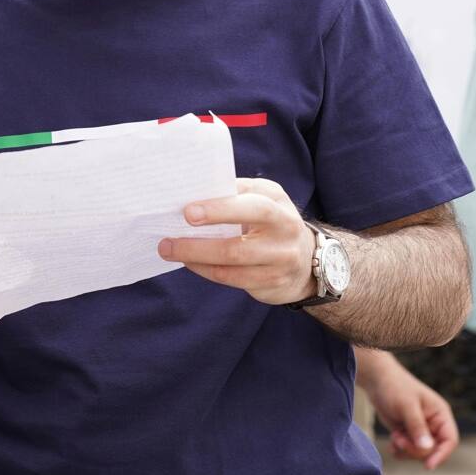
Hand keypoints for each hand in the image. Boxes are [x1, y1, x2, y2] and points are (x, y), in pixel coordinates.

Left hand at [157, 177, 317, 305]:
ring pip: (231, 266)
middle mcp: (284, 235)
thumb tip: (192, 191)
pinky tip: (189, 262)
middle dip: (198, 245)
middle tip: (167, 241)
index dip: (219, 210)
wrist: (308, 258)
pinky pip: (232, 280)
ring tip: (169, 250)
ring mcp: (280, 263)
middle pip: (238, 246)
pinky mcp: (272, 284)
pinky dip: (205, 270)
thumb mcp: (262, 197)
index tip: (188, 212)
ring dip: (195, 258)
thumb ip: (235, 192)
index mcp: (278, 205)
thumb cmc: (271, 220)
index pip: (252, 207)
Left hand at [357, 348, 458, 468]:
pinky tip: (392, 443)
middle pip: (433, 450)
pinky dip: (400, 450)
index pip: (450, 440)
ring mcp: (421, 430)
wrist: (376, 380)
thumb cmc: (394, 387)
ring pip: (420, 453)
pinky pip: (409, 451)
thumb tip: (427, 448)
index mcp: (440, 414)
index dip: (442, 455)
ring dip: (406, 449)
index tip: (428, 466)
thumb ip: (417, 427)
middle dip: (415, 449)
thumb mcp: (406, 406)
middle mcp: (434, 424)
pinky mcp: (408, 433)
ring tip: (395, 437)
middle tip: (399, 440)